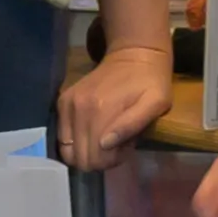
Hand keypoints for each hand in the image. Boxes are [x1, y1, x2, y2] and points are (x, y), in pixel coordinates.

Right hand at [57, 41, 176, 172]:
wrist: (133, 55)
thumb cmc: (151, 83)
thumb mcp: (156, 104)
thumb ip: (132, 125)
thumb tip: (104, 144)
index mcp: (102, 111)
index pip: (96, 158)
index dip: (111, 161)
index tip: (124, 149)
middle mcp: (79, 109)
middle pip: (80, 157)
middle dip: (99, 159)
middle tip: (116, 146)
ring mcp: (68, 104)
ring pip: (67, 150)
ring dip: (87, 150)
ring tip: (105, 139)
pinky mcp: (62, 101)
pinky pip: (61, 136)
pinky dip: (76, 140)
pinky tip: (94, 131)